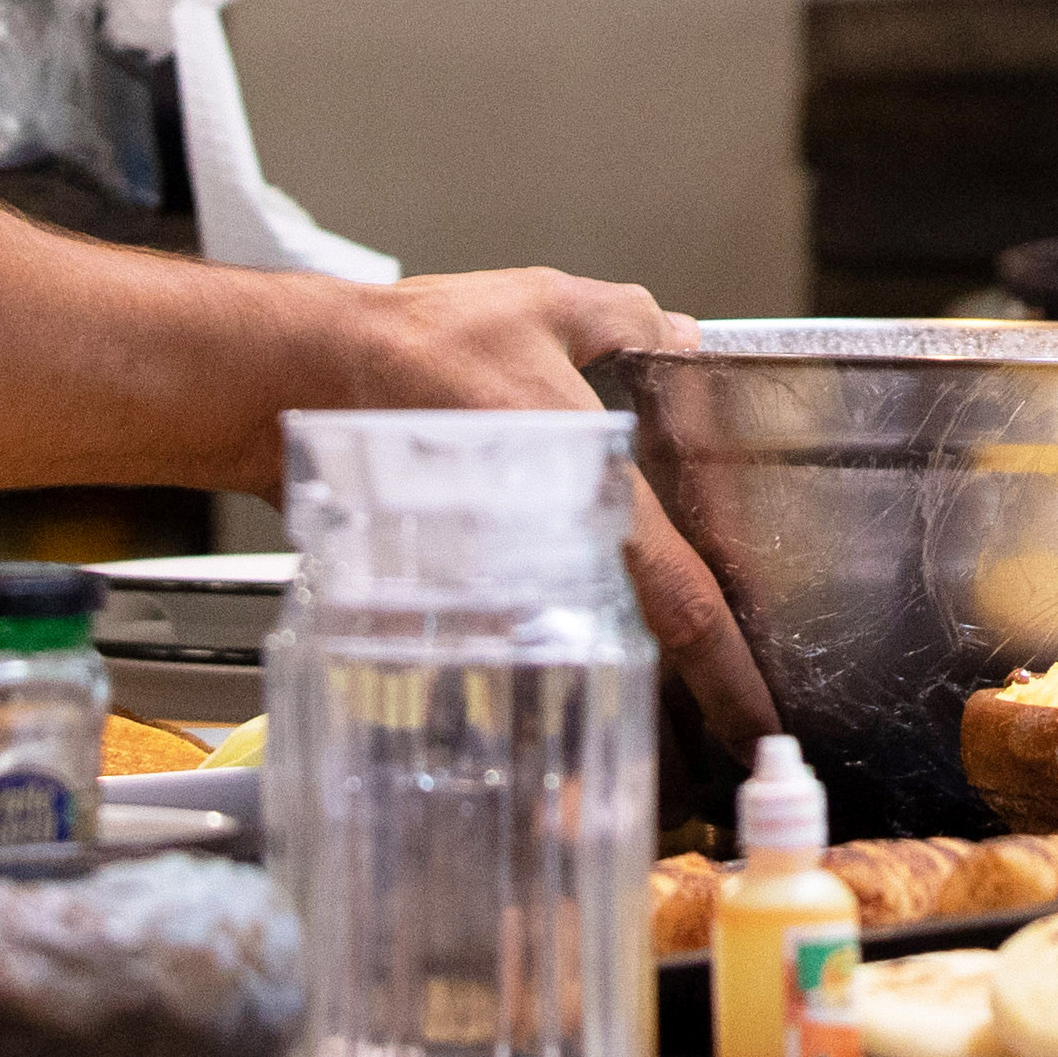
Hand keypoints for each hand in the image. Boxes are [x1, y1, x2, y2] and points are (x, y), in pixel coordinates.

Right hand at [270, 270, 779, 747]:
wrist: (295, 380)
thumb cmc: (414, 344)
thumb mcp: (543, 304)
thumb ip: (625, 319)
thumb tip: (677, 332)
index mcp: (589, 491)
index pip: (682, 601)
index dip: (730, 674)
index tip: (763, 723)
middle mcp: (546, 553)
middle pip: (634, 659)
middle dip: (684, 719)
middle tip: (727, 752)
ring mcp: (493, 585)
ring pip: (571, 667)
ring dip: (615, 709)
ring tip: (662, 746)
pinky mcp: (445, 591)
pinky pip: (512, 649)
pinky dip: (544, 680)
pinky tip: (562, 686)